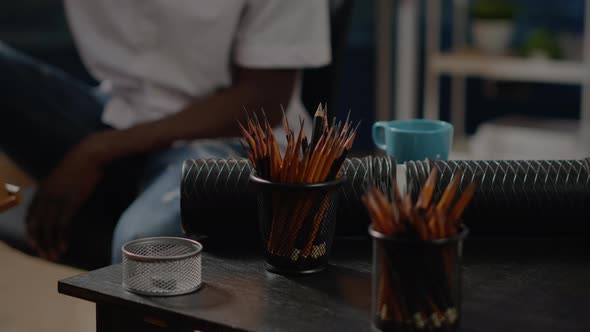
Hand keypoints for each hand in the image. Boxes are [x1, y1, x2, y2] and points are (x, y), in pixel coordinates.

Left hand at [26, 131, 116, 259]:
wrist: (90, 154)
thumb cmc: (81, 164)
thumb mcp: (64, 177)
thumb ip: (59, 188)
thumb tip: (62, 196)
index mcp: (42, 190)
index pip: (30, 217)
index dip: (32, 232)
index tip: (37, 243)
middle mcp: (45, 197)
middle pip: (36, 226)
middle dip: (39, 243)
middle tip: (45, 255)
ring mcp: (57, 200)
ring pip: (47, 229)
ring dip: (50, 245)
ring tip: (54, 256)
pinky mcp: (70, 202)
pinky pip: (61, 226)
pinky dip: (61, 239)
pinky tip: (63, 247)